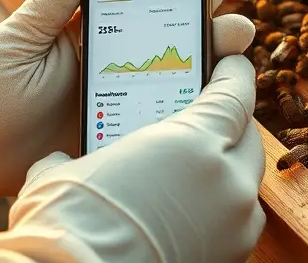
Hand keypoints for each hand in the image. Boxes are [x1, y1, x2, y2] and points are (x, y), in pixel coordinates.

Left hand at [0, 0, 256, 200]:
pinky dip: (192, 110)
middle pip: (174, 37)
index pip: (143, 2)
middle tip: (230, 23)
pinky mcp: (122, 134)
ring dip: (213, 64)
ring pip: (180, 78)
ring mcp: (123, 99)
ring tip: (232, 56)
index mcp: (91, 31)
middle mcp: (115, 62)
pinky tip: (210, 104)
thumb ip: (50, 4)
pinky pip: (164, 121)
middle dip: (211, 24)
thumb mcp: (17, 40)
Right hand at [7, 56, 264, 261]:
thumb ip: (85, 150)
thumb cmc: (67, 221)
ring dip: (229, 169)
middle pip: (249, 137)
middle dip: (232, 123)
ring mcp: (234, 223)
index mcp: (193, 141)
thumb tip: (58, 160)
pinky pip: (238, 221)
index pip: (234, 94)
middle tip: (209, 117)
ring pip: (247, 182)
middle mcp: (225, 180)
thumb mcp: (66, 170)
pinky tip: (190, 209)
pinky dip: (222, 208)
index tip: (229, 64)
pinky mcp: (230, 257)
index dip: (234, 74)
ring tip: (198, 167)